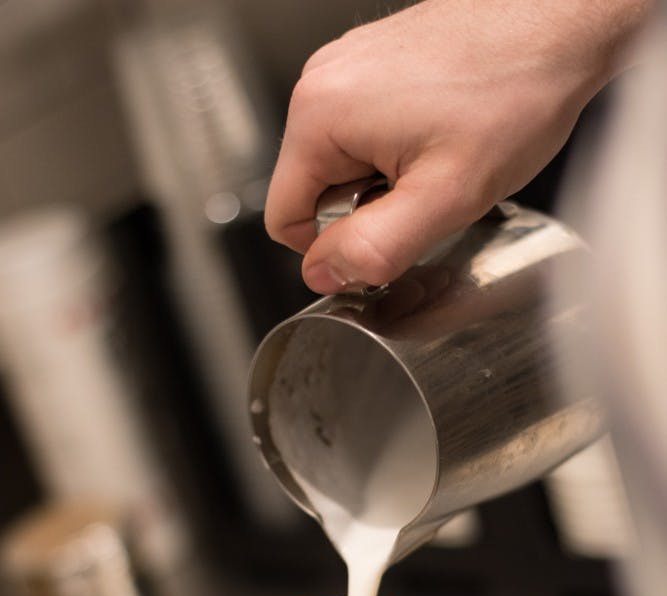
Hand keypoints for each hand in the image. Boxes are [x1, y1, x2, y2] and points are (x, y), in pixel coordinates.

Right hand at [265, 0, 648, 293]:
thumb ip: (375, 247)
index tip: (388, 240)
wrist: (561, 21)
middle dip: (367, 211)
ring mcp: (349, 65)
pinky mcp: (376, 61)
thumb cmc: (513, 93)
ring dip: (386, 181)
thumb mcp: (443, 197)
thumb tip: (323, 274)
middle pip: (314, 191)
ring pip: (343, 163)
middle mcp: (323, 81)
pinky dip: (400, 149)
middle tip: (429, 192)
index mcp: (319, 114)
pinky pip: (366, 131)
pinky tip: (444, 135)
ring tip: (442, 159)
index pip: (283, 220)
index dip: (333, 251)